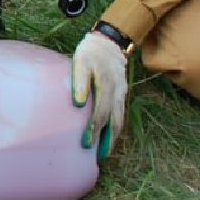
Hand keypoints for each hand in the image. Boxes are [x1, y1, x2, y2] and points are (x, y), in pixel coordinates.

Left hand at [71, 31, 128, 149]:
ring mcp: (122, 94)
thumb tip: (78, 104)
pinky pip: (120, 114)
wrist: (109, 42)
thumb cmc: (90, 53)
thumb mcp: (80, 61)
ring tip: (104, 152)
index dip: (94, 130)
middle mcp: (118, 93)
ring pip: (120, 120)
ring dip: (113, 138)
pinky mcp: (122, 94)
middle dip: (107, 141)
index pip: (101, 113)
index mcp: (106, 86)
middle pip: (115, 122)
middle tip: (98, 157)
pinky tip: (108, 136)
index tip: (86, 144)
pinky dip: (115, 128)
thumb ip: (79, 81)